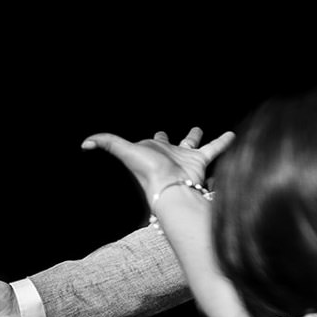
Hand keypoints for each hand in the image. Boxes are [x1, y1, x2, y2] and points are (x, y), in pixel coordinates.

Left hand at [82, 126, 234, 199]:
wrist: (170, 188)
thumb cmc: (147, 172)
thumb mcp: (124, 151)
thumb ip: (107, 142)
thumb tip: (84, 143)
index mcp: (152, 151)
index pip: (154, 141)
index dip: (156, 136)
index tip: (159, 131)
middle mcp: (169, 155)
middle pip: (174, 144)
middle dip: (176, 138)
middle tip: (185, 131)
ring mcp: (185, 158)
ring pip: (194, 144)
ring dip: (198, 136)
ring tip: (202, 128)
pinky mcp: (200, 161)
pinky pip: (213, 148)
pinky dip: (223, 142)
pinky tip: (232, 134)